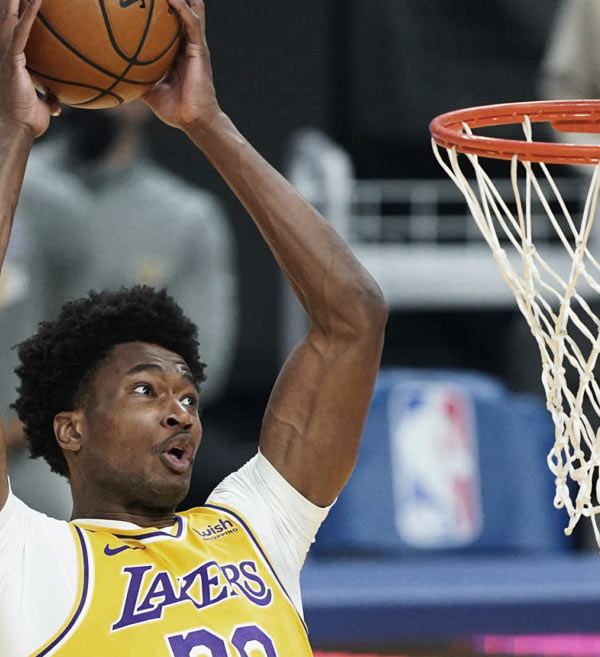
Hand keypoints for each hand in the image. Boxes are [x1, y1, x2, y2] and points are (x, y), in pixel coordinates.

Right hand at [0, 0, 59, 137]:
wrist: (16, 127)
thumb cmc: (26, 121)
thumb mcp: (42, 108)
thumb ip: (48, 100)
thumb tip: (57, 104)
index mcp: (11, 60)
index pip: (14, 32)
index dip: (16, 14)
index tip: (26, 0)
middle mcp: (4, 52)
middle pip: (6, 17)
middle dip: (10, 1)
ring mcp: (5, 54)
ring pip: (9, 17)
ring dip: (15, 0)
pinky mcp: (10, 58)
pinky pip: (22, 31)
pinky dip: (30, 14)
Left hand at [142, 0, 221, 132]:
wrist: (193, 121)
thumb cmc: (175, 110)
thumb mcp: (148, 91)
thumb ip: (134, 79)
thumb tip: (111, 76)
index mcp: (176, 51)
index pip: (169, 21)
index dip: (160, 7)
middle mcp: (186, 44)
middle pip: (182, 9)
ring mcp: (195, 45)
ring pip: (190, 9)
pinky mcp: (200, 50)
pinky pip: (193, 23)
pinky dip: (183, 8)